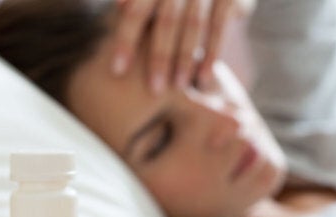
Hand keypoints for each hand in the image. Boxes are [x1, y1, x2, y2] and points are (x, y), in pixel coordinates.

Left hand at [111, 0, 235, 93]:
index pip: (136, 11)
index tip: (117, 71)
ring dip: (185, 59)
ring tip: (177, 86)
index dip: (125, 40)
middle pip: (166, 22)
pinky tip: (203, 79)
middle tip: (153, 89)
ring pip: (193, 26)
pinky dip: (211, 54)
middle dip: (158, 57)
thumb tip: (120, 6)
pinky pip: (219, 27)